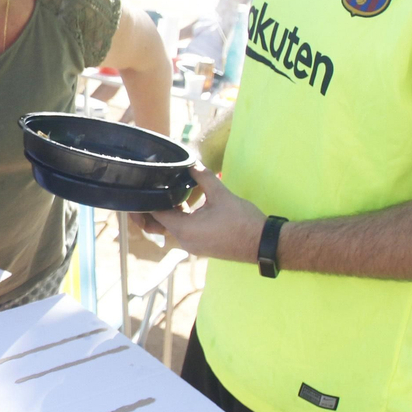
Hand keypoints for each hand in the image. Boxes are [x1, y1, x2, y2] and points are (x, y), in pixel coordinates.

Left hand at [144, 166, 265, 262]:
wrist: (263, 243)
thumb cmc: (243, 221)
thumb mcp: (221, 194)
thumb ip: (203, 177)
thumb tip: (190, 162)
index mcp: (184, 229)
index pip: (156, 214)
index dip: (149, 200)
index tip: (148, 187)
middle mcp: (183, 241)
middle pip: (160, 224)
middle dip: (156, 208)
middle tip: (155, 191)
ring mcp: (192, 247)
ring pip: (171, 229)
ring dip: (170, 215)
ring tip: (172, 196)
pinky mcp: (201, 248)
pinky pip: (183, 234)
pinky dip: (180, 222)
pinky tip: (187, 208)